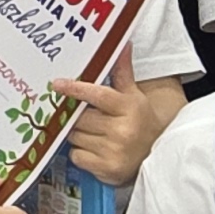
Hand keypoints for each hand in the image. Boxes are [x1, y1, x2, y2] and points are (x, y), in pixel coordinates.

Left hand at [52, 72, 155, 186]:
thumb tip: (122, 45)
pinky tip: (94, 150)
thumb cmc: (142, 122)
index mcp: (129, 107)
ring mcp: (113, 151)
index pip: (97, 95)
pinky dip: (80, 153)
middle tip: (88, 117)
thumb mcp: (134, 96)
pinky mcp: (105, 169)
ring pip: (75, 137)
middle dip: (79, 117)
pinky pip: (76, 156)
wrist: (157, 156)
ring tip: (96, 134)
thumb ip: (122, 72)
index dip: (75, 89)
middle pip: (80, 118)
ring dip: (79, 134)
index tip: (57, 84)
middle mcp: (122, 129)